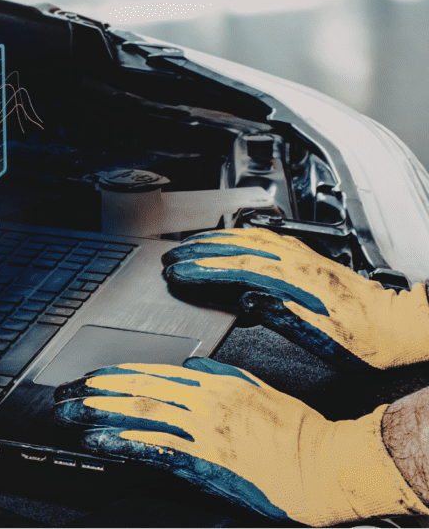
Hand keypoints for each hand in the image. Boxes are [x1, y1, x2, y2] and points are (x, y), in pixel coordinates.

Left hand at [54, 357, 427, 525]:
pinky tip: (100, 441)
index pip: (153, 372)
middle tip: (64, 394)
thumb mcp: (253, 388)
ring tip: (69, 413)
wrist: (324, 463)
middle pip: (138, 390)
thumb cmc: (296, 430)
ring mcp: (203, 431)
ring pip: (140, 414)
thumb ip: (218, 375)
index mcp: (214, 381)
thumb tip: (189, 366)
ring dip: (99, 414)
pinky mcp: (206, 461)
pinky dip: (124, 442)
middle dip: (95, 392)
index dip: (116, 375)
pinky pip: (156, 449)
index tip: (90, 378)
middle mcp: (203, 401)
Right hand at [161, 228, 428, 370]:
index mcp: (297, 280)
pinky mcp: (311, 258)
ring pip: (252, 236)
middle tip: (174, 255)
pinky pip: (267, 236)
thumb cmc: (367, 341)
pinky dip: (241, 235)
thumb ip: (280, 314)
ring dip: (217, 238)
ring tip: (193, 243)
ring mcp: (305, 256)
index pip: (237, 265)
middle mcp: (300, 262)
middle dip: (201, 249)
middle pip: (239, 244)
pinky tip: (235, 238)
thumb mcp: (320, 337)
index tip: (177, 270)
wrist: (403, 328)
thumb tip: (246, 298)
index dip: (203, 267)